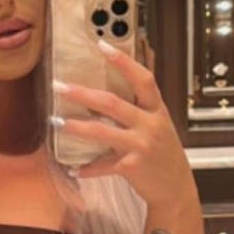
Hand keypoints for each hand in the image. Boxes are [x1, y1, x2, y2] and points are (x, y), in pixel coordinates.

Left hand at [53, 35, 196, 209]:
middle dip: (83, 94)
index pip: (143, 79)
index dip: (123, 61)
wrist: (176, 188)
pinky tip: (73, 169)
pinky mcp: (132, 168)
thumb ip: (140, 109)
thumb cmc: (163, 154)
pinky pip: (103, 165)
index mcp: (157, 110)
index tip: (102, 45)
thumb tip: (111, 90)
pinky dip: (87, 168)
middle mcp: (150, 125)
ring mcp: (141, 146)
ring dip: (77, 127)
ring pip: (103, 132)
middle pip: (113, 103)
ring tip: (57, 122)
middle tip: (60, 87)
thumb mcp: (158, 125)